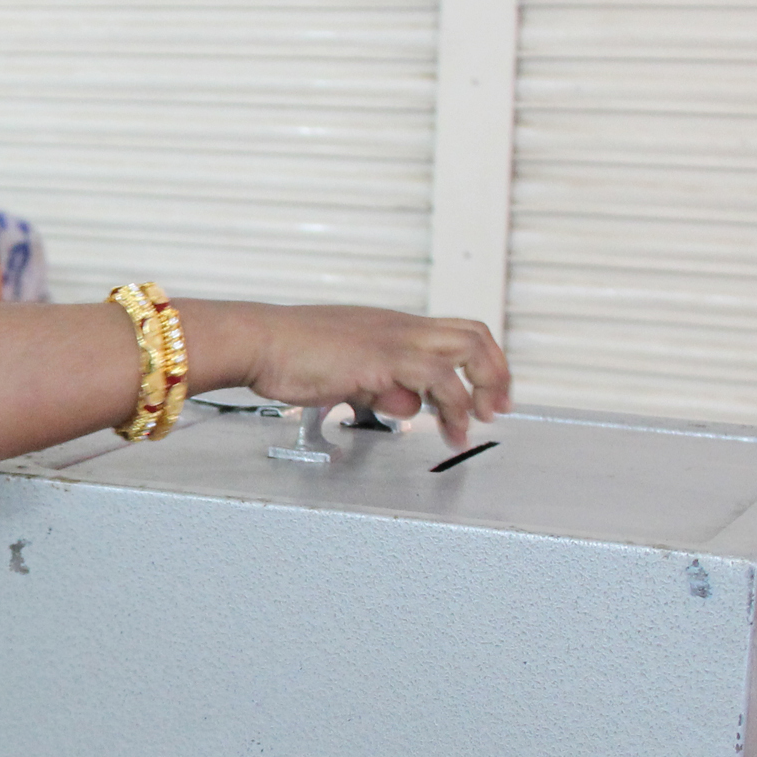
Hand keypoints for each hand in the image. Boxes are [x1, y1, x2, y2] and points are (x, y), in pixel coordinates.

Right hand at [193, 301, 511, 448]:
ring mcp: (394, 339)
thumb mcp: (345, 371)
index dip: (480, 361)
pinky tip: (446, 430)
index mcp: (391, 326)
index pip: (454, 331)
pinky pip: (438, 378)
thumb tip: (404, 402)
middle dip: (496, 373)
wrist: (259, 341)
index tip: (485, 391)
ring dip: (482, 390)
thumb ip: (379, 385)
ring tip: (478, 422)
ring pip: (467, 350)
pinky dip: (453, 407)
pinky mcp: (384, 358)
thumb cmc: (287, 354)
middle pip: (474, 334)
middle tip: (497, 406)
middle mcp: (400, 327)